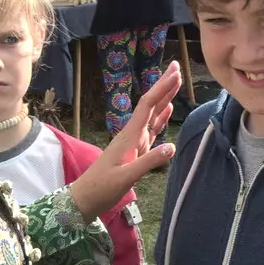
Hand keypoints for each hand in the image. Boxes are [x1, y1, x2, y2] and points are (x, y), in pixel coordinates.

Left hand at [68, 62, 180, 219]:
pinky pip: (152, 130)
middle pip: (151, 104)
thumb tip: (171, 146)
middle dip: (164, 86)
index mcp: (130, 136)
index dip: (162, 88)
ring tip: (176, 82)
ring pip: (152, 115)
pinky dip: (161, 118)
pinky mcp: (136, 151)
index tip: (175, 72)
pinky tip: (167, 110)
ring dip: (164, 98)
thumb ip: (148, 162)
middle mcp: (132, 134)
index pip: (148, 106)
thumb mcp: (126, 177)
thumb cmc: (103, 188)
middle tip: (177, 66)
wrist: (86, 198)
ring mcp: (134, 142)